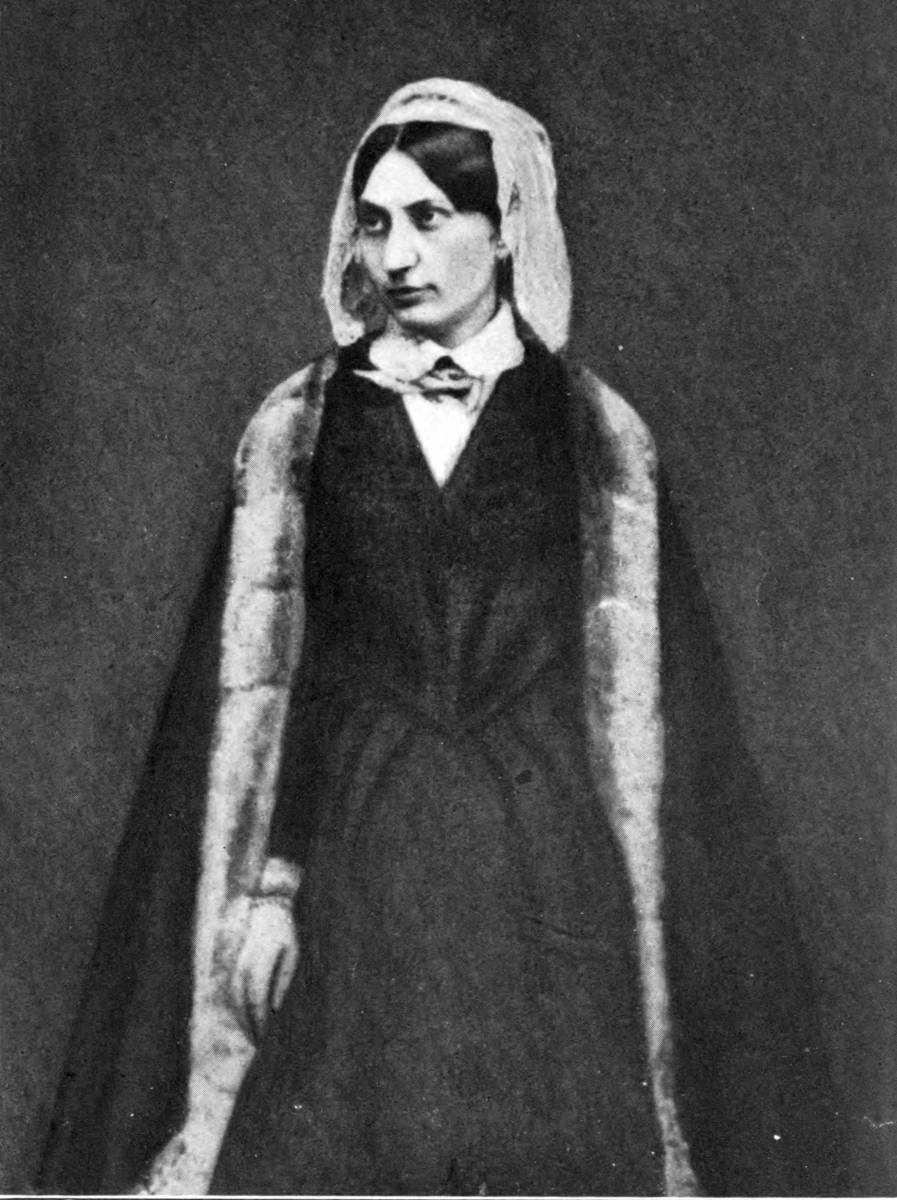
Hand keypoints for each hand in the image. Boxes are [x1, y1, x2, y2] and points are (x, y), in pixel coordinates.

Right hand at [231, 897, 299, 1042]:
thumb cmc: (283, 929)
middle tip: (254, 1041)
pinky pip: (228, 985)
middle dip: (247, 1024)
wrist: (264, 902)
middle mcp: (242, 967)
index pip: (256, 1003)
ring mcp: (233, 962)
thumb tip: (274, 1008)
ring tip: (247, 1029)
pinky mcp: (229, 958)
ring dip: (238, 1015)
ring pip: (231, 996)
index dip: (257, 1023)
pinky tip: (237, 1010)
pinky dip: (232, 1000)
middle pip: (240, 1004)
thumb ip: (282, 981)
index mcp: (259, 967)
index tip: (261, 1038)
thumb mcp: (291, 954)